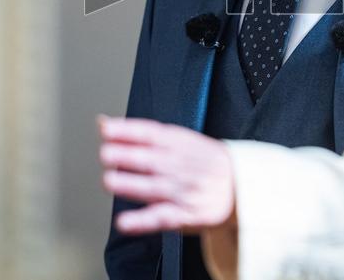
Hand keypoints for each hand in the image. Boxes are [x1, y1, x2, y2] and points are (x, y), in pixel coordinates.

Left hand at [99, 115, 235, 234]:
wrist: (242, 185)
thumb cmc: (203, 161)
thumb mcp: (180, 139)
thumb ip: (139, 133)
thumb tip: (101, 123)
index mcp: (179, 143)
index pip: (151, 134)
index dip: (128, 131)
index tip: (106, 130)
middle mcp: (179, 166)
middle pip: (151, 159)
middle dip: (128, 156)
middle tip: (106, 154)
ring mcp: (182, 191)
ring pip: (153, 188)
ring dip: (131, 185)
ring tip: (109, 180)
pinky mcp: (184, 216)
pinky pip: (162, 218)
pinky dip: (143, 221)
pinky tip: (124, 222)